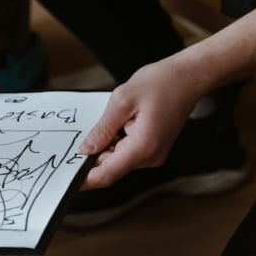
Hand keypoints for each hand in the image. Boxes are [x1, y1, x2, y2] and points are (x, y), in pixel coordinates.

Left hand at [79, 59, 203, 188]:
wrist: (190, 76)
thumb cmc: (162, 82)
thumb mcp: (122, 100)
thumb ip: (102, 128)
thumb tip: (85, 150)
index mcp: (142, 147)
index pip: (107, 174)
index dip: (84, 179)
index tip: (65, 178)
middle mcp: (150, 157)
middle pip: (111, 168)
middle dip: (91, 158)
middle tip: (75, 140)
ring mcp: (153, 154)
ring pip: (118, 160)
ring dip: (104, 147)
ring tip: (105, 121)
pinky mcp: (153, 148)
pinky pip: (127, 152)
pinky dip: (115, 142)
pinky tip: (115, 122)